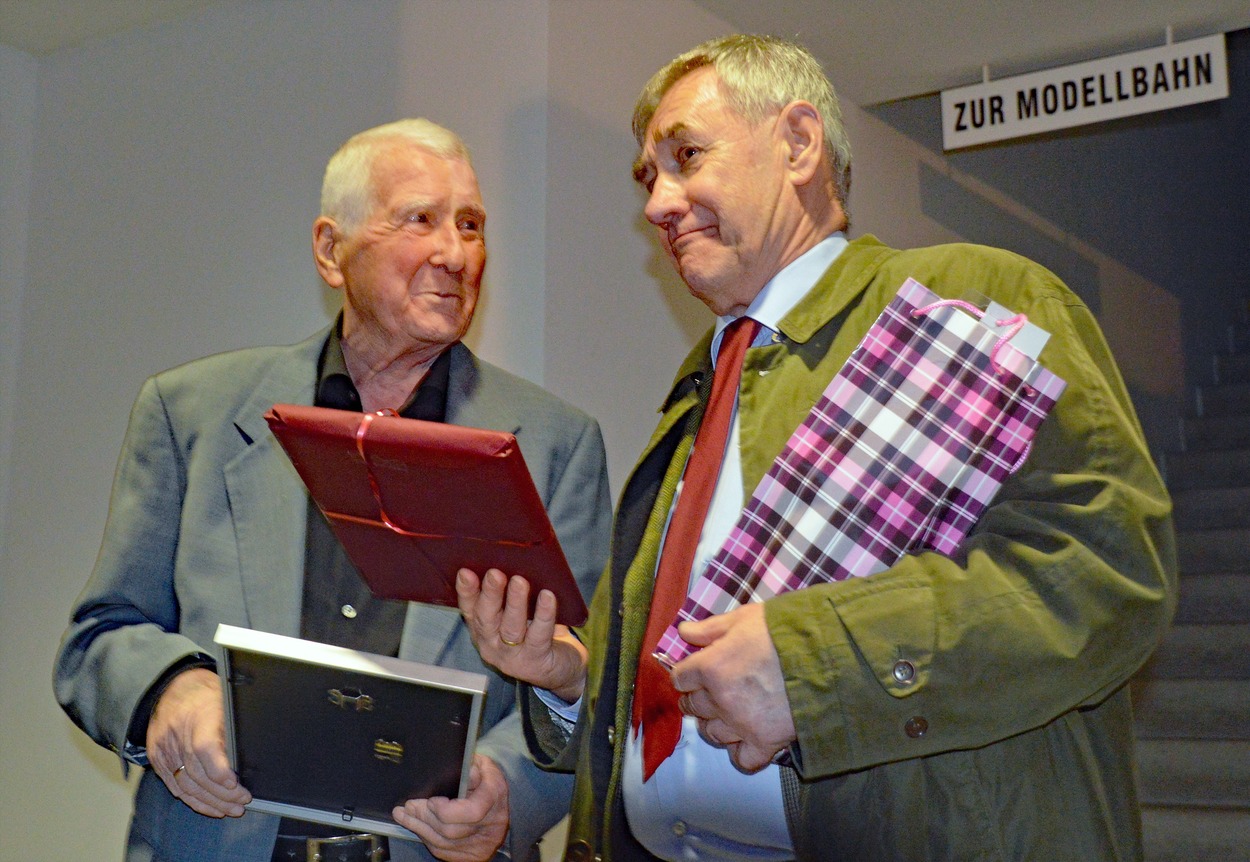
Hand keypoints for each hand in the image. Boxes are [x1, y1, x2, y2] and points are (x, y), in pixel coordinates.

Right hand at [146, 667, 251, 816]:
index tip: (235, 784)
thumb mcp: (227, 700)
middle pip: (198, 773)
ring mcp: (165, 749)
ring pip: (187, 785)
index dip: (219, 769)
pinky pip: (175, 786)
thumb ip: (237, 724)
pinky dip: (194, 800)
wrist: (173, 688)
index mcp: (199, 715)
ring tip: (232, 808)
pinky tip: (211, 807)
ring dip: (211, 801)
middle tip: (243, 801)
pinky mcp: (158, 759)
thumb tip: (259, 748)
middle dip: (223, 793)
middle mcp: (178, 734)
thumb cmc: (208, 694)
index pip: (204, 748)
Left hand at [393, 754, 508, 861]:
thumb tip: (465, 770)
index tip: (430, 801)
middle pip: (451, 830)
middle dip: (424, 817)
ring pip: (443, 843)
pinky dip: (427, 839)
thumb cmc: (486, 779)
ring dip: (419, 828)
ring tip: (404, 815)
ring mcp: (482, 845)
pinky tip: (417, 827)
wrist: (500, 801)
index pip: (471, 812)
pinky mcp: (472, 855)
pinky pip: (444, 851)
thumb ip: (470, 765)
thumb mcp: (482, 764)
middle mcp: (491, 826)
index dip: (446, 810)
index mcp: (495, 798)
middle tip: (408, 806)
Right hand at [455, 568, 587, 702]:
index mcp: (483, 630)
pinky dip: (544, 614)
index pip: (470, 609)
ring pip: (511, 627)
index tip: (465, 572)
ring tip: (520, 581)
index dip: (466, 592)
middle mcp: (491, 645)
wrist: (561, 669)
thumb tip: (512, 562)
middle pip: (486, 619)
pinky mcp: (535, 661)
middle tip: (495, 573)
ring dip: (515, 602)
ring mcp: (512, 656)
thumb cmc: (537, 634)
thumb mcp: (518, 616)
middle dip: (490, 594)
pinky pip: (539, 635)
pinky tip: (548, 597)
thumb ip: (509, 596)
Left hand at [669, 602, 796, 772]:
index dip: (687, 675)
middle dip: (698, 699)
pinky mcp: (765, 742)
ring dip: (713, 725)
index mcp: (711, 666)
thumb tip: (683, 631)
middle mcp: (720, 699)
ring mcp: (741, 723)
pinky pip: (741, 759)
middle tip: (709, 693)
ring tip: (725, 715)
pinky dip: (739, 752)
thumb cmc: (785, 631)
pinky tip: (744, 739)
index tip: (694, 674)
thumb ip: (710, 628)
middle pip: (693, 707)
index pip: (680, 678)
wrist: (827, 654)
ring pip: (711, 734)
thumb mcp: (745, 618)